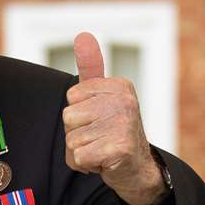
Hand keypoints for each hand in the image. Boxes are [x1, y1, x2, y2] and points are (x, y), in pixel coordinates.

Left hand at [62, 32, 166, 204]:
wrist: (136, 169)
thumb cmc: (114, 133)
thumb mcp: (103, 97)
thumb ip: (91, 68)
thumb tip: (82, 35)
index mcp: (119, 86)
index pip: (71, 98)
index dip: (78, 115)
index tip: (98, 121)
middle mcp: (124, 101)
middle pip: (68, 117)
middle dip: (77, 134)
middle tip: (99, 138)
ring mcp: (123, 124)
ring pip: (72, 139)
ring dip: (80, 151)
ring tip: (100, 150)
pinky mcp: (119, 148)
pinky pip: (78, 157)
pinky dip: (85, 165)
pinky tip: (103, 162)